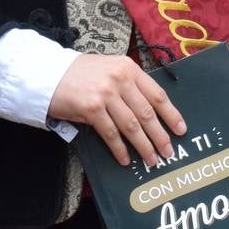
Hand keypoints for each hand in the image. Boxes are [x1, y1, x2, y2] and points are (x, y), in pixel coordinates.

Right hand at [47, 54, 184, 165]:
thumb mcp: (110, 70)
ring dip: (144, 146)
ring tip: (152, 160)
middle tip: (169, 152)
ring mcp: (105, 93)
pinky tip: (126, 159)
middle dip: (160, 136)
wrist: (48, 74)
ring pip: (132, 125)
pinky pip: (111, 133)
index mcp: (128, 68)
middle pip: (147, 113)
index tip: (181, 130)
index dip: (171, 114)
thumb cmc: (81, 74)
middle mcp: (120, 79)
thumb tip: (151, 112)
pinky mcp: (91, 109)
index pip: (157, 94)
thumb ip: (129, 85)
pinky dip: (120, 149)